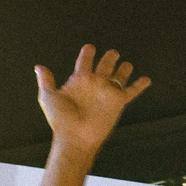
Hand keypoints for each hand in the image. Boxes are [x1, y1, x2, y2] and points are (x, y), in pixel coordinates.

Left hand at [35, 44, 149, 156]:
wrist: (74, 138)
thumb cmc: (60, 121)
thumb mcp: (48, 97)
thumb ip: (46, 81)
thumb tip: (39, 67)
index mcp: (78, 81)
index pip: (84, 63)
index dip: (87, 54)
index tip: (89, 48)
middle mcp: (94, 85)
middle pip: (104, 66)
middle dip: (108, 58)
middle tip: (112, 52)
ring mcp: (106, 92)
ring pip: (118, 76)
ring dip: (123, 69)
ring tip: (126, 63)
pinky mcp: (117, 102)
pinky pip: (131, 91)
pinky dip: (139, 85)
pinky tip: (146, 79)